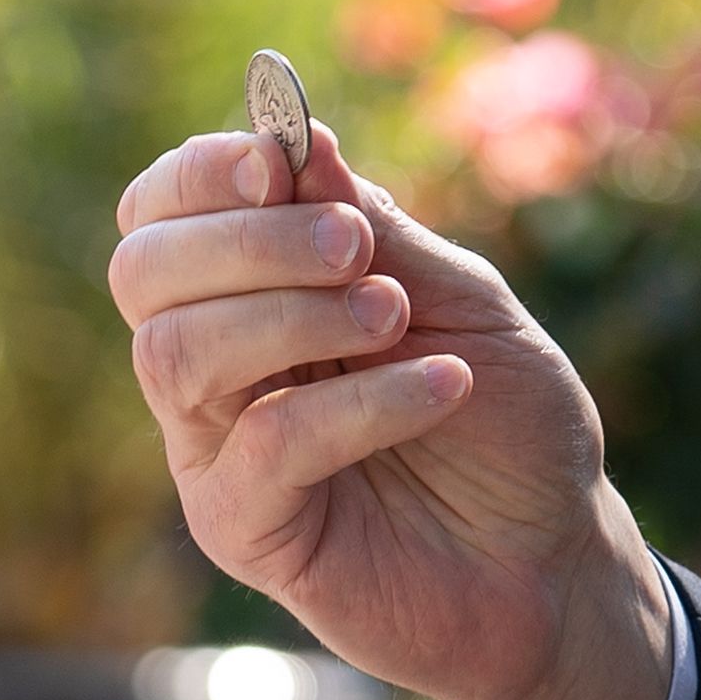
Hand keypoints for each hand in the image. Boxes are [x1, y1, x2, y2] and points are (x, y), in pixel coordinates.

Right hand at [110, 124, 670, 699]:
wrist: (555, 559)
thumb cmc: (507, 424)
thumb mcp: (461, 299)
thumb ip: (376, 228)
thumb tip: (301, 140)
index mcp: (249, 292)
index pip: (161, 212)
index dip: (199, 175)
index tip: (277, 160)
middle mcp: (213, 366)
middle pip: (144, 272)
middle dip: (247, 240)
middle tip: (356, 251)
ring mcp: (216, 451)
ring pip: (177, 353)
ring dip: (294, 315)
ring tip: (396, 318)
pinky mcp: (242, 530)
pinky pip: (263, 445)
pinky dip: (358, 402)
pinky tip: (442, 387)